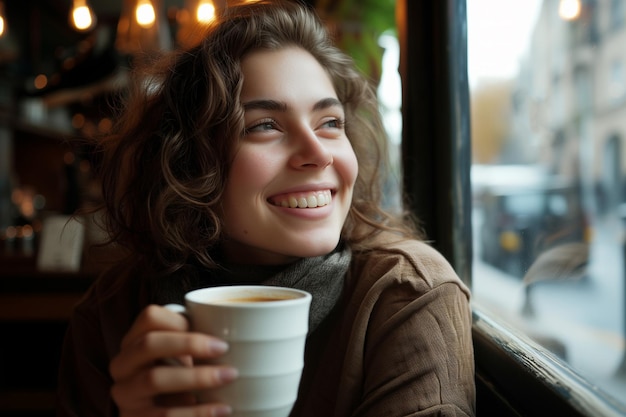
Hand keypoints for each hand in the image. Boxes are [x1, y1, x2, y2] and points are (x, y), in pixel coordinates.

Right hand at [109, 304, 237, 416]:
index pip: (149, 317)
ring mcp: (124, 393)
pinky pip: (163, 415)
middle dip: (189, 344)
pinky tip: (221, 409)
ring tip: (229, 377)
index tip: (210, 328)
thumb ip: (197, 338)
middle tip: (224, 349)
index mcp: (134, 340)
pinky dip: (196, 412)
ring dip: (196, 377)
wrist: (165, 416)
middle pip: (148, 344)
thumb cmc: (181, 379)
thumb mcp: (183, 356)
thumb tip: (240, 323)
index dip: (181, 320)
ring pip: (153, 379)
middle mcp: (122, 364)